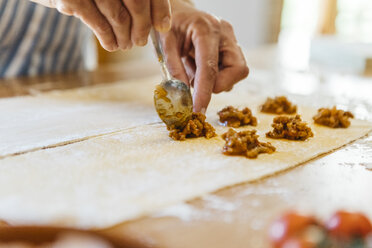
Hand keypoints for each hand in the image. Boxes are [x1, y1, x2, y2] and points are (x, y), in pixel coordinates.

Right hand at [33, 0, 171, 50]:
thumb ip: (133, 0)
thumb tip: (161, 24)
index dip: (159, 10)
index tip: (162, 27)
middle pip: (137, 3)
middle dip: (142, 27)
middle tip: (140, 41)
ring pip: (119, 16)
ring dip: (125, 37)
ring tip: (126, 45)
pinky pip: (98, 24)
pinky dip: (108, 39)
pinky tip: (112, 45)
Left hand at [160, 0, 248, 112]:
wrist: (178, 11)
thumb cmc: (170, 25)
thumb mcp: (165, 44)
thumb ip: (174, 69)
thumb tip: (182, 97)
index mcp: (205, 29)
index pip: (209, 68)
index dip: (205, 93)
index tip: (198, 110)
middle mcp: (224, 33)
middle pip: (237, 70)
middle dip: (219, 85)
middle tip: (198, 87)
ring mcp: (231, 39)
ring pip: (236, 72)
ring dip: (215, 80)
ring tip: (193, 68)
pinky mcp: (232, 46)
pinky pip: (231, 69)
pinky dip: (215, 75)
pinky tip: (199, 65)